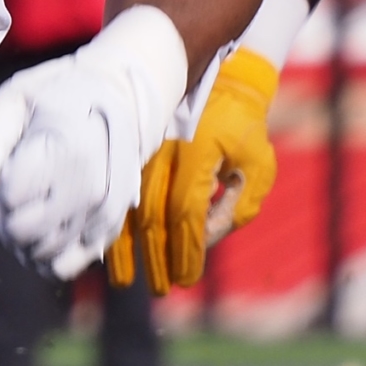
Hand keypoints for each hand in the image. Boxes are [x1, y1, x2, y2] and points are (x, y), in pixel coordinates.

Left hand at [0, 7, 185, 281]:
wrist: (114, 101)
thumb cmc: (53, 98)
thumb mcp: (12, 100)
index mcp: (69, 149)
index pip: (9, 197)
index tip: (13, 162)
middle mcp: (92, 189)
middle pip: (21, 230)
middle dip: (5, 213)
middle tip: (16, 185)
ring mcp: (103, 216)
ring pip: (38, 253)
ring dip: (20, 236)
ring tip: (30, 201)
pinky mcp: (107, 234)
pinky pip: (62, 268)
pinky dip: (41, 257)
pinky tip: (40, 229)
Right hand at [106, 45, 278, 292]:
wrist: (218, 76)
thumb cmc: (243, 125)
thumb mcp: (256, 164)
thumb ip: (238, 204)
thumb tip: (207, 239)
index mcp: (196, 153)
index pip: (186, 212)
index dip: (186, 249)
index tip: (186, 279)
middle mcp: (163, 150)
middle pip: (151, 213)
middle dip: (155, 256)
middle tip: (159, 289)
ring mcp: (144, 146)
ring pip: (127, 202)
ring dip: (124, 244)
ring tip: (122, 278)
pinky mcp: (134, 145)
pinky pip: (119, 188)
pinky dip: (114, 219)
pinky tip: (109, 243)